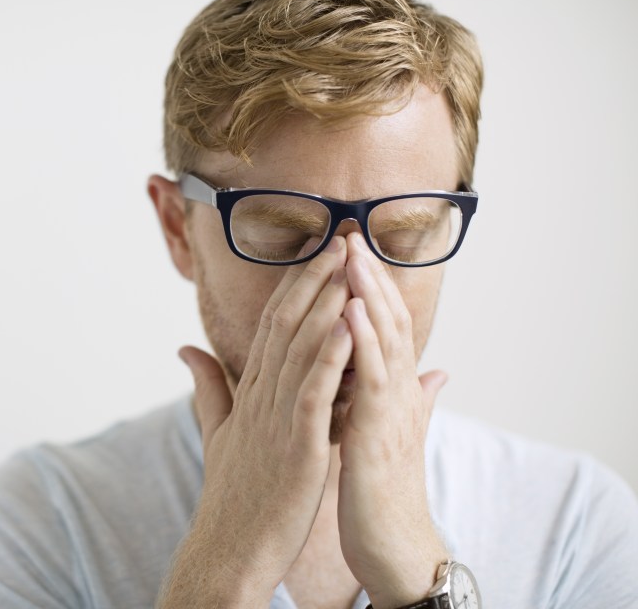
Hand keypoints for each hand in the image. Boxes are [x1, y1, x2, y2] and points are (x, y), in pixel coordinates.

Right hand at [159, 236, 351, 606]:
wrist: (229, 548)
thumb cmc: (231, 493)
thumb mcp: (216, 431)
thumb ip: (206, 385)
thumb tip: (185, 347)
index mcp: (249, 391)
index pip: (272, 325)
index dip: (296, 284)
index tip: (319, 250)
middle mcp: (260, 396)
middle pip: (287, 324)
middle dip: (315, 278)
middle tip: (341, 237)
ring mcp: (277, 420)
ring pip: (301, 349)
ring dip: (327, 304)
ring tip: (349, 265)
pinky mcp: (297, 447)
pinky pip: (314, 394)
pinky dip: (331, 358)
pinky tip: (350, 326)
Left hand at [338, 232, 448, 607]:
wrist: (393, 545)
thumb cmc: (381, 488)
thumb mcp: (385, 433)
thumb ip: (404, 397)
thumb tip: (433, 371)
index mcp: (390, 391)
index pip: (380, 327)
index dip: (367, 288)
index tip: (346, 252)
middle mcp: (396, 393)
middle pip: (385, 323)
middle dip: (367, 278)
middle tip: (350, 234)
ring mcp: (391, 411)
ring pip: (383, 341)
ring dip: (369, 295)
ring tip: (352, 255)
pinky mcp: (379, 433)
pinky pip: (372, 379)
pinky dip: (362, 341)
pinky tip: (349, 310)